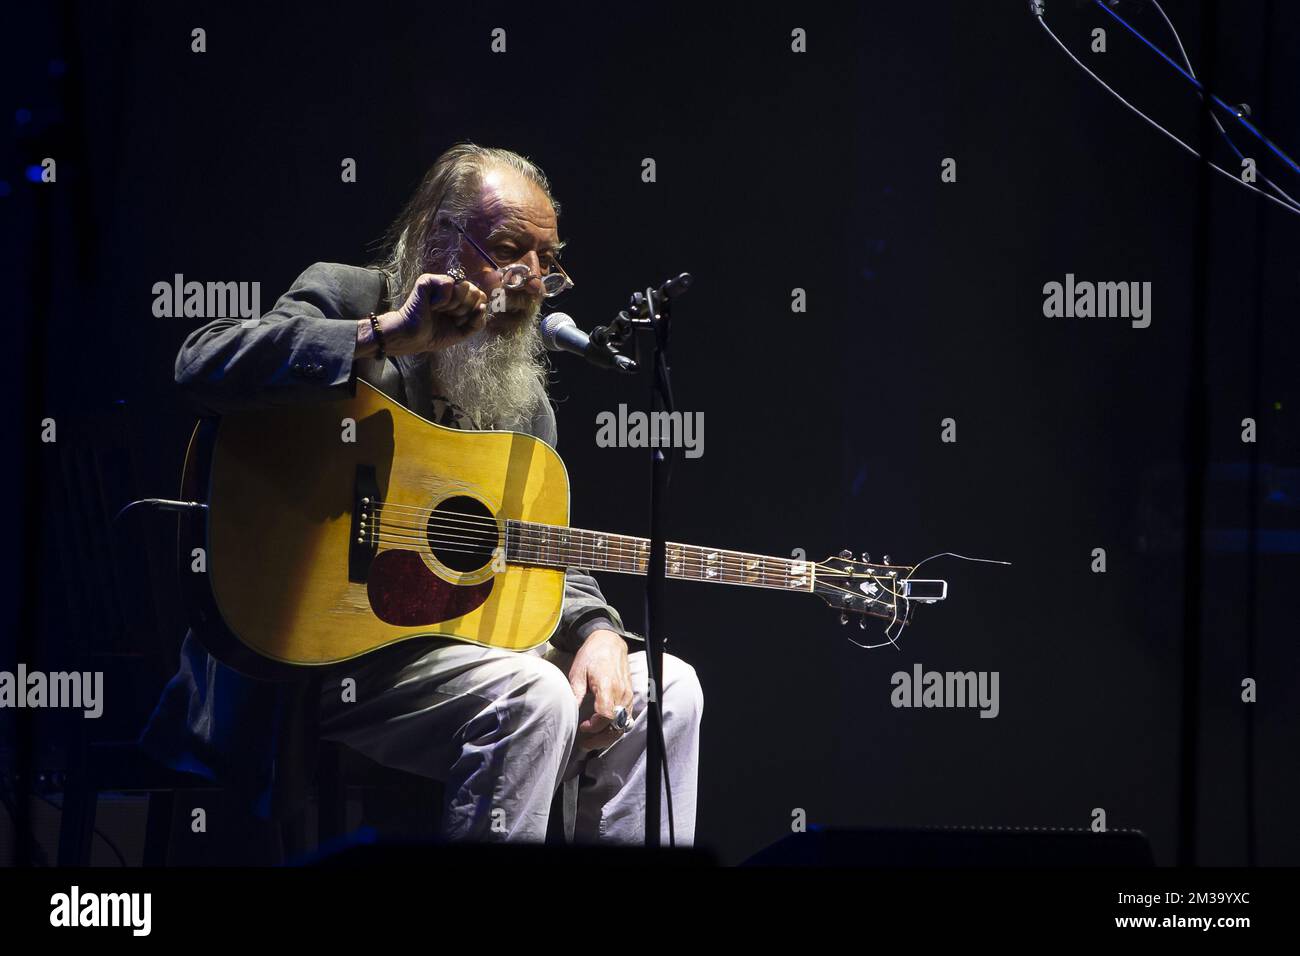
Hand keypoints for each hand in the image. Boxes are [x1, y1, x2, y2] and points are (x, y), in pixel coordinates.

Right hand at [361, 273, 488, 357]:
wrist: (415, 338)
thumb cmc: (435, 335)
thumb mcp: (463, 332)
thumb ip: (478, 322)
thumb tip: (483, 306)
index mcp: (461, 299)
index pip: (481, 297)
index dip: (474, 311)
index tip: (458, 321)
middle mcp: (452, 289)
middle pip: (475, 291)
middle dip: (464, 310)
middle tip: (448, 316)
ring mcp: (440, 283)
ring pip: (464, 286)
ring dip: (454, 305)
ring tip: (439, 311)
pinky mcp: (428, 280)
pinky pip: (449, 283)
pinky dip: (442, 300)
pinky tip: (431, 305)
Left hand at [567, 629, 632, 750]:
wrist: (609, 641)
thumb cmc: (591, 655)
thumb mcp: (577, 672)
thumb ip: (575, 693)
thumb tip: (569, 712)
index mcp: (607, 686)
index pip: (606, 715)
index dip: (594, 726)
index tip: (583, 727)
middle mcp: (621, 692)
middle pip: (616, 725)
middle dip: (601, 738)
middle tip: (585, 743)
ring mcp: (628, 695)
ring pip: (623, 724)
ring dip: (609, 735)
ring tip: (593, 739)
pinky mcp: (630, 695)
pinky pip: (626, 718)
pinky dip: (616, 727)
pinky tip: (604, 728)